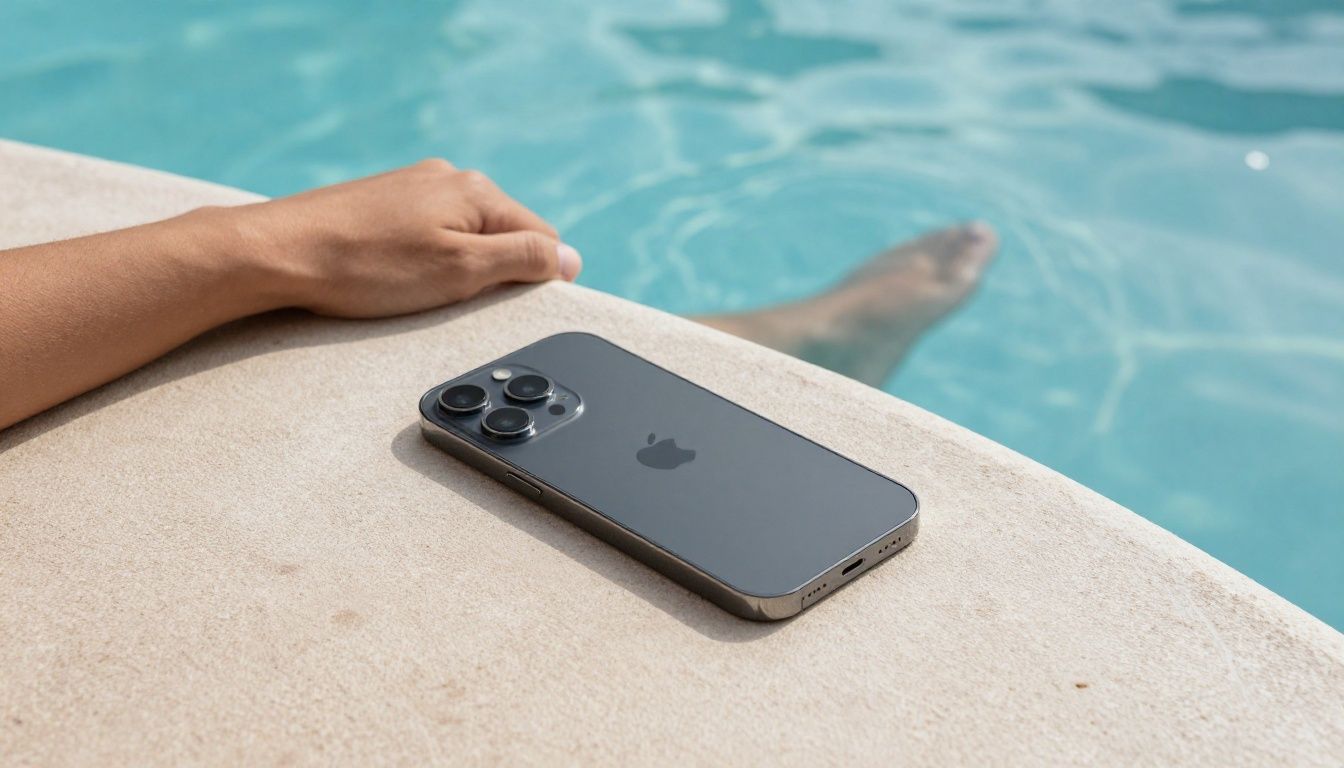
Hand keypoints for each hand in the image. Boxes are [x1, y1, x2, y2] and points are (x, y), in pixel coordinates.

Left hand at [235, 159, 581, 317]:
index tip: (498, 306)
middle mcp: (449, 178)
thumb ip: (523, 260)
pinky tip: (392, 278)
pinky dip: (422, 262)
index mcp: (477, 190)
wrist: (276, 252)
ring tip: (414, 293)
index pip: (542, 238)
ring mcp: (412, 188)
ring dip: (456, 270)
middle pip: (504, 234)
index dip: (533, 279)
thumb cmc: (368, 267)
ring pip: (464, 236)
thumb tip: (570, 258)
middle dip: (492, 274)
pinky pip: (427, 235)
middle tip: (451, 303)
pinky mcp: (381, 203)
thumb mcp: (462, 271)